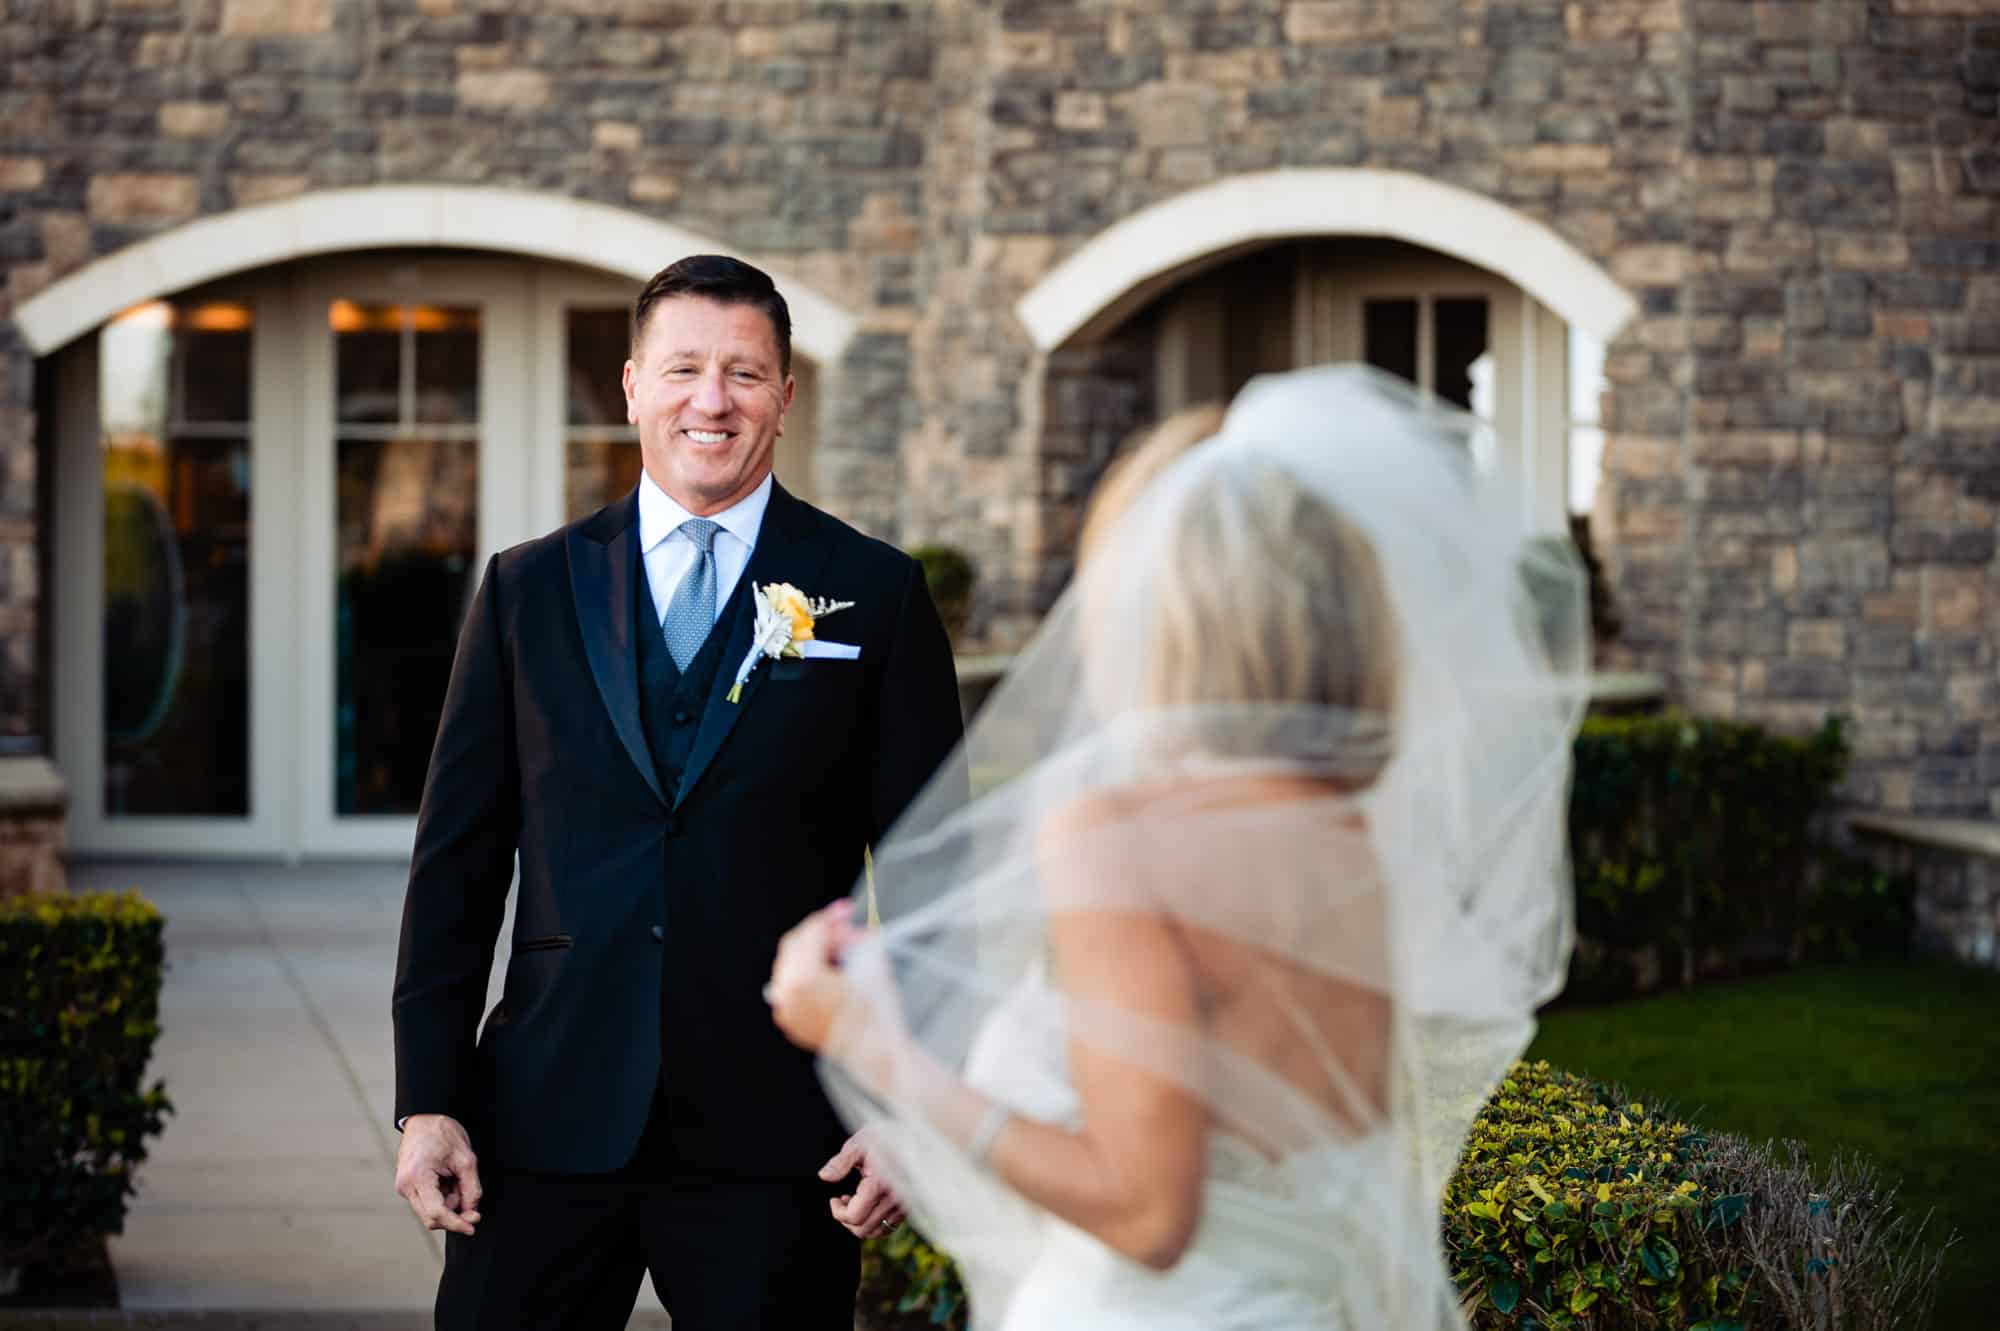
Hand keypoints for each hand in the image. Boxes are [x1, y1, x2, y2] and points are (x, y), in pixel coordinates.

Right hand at [394, 1113, 482, 1235]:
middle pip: (431, 1218)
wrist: (424, 1117)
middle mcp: (405, 1186)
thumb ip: (471, 1189)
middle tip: (474, 1207)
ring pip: (430, 1212)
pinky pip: (427, 1202)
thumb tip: (472, 1212)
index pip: (437, 1213)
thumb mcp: (466, 1159)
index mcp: (417, 1177)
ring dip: (449, 1204)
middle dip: (454, 1215)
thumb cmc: (442, 1132)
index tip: (472, 1228)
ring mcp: (404, 1187)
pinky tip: (449, 1181)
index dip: (456, 1224)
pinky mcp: (407, 1186)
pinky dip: (442, 1197)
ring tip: (457, 1179)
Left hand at [767, 900, 864, 1052]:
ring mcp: (786, 1009)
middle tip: (846, 930)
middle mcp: (788, 994)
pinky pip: (792, 989)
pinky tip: (832, 975)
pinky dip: (808, 976)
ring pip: (792, 967)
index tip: (846, 911)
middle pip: (796, 946)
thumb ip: (856, 938)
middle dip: (822, 934)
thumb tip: (851, 927)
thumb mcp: (872, 965)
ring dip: (815, 954)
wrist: (877, 1054)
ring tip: (843, 954)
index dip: (831, 918)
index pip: (811, 933)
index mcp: (804, 978)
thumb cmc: (878, 1013)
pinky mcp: (791, 1022)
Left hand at [819, 1128, 906, 1238]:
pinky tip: (870, 1205)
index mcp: (879, 1183)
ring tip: (856, 1202)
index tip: (834, 1199)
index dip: (838, 1212)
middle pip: (862, 1229)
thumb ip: (841, 1162)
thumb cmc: (885, 1137)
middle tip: (843, 1200)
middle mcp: (893, 1198)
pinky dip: (875, 1222)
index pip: (854, 1217)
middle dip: (846, 1219)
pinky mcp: (908, 1207)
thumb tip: (824, 1176)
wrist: (916, 1135)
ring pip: (875, 1232)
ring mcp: (902, 1205)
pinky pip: (888, 1227)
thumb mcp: (859, 1144)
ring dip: (860, 1223)